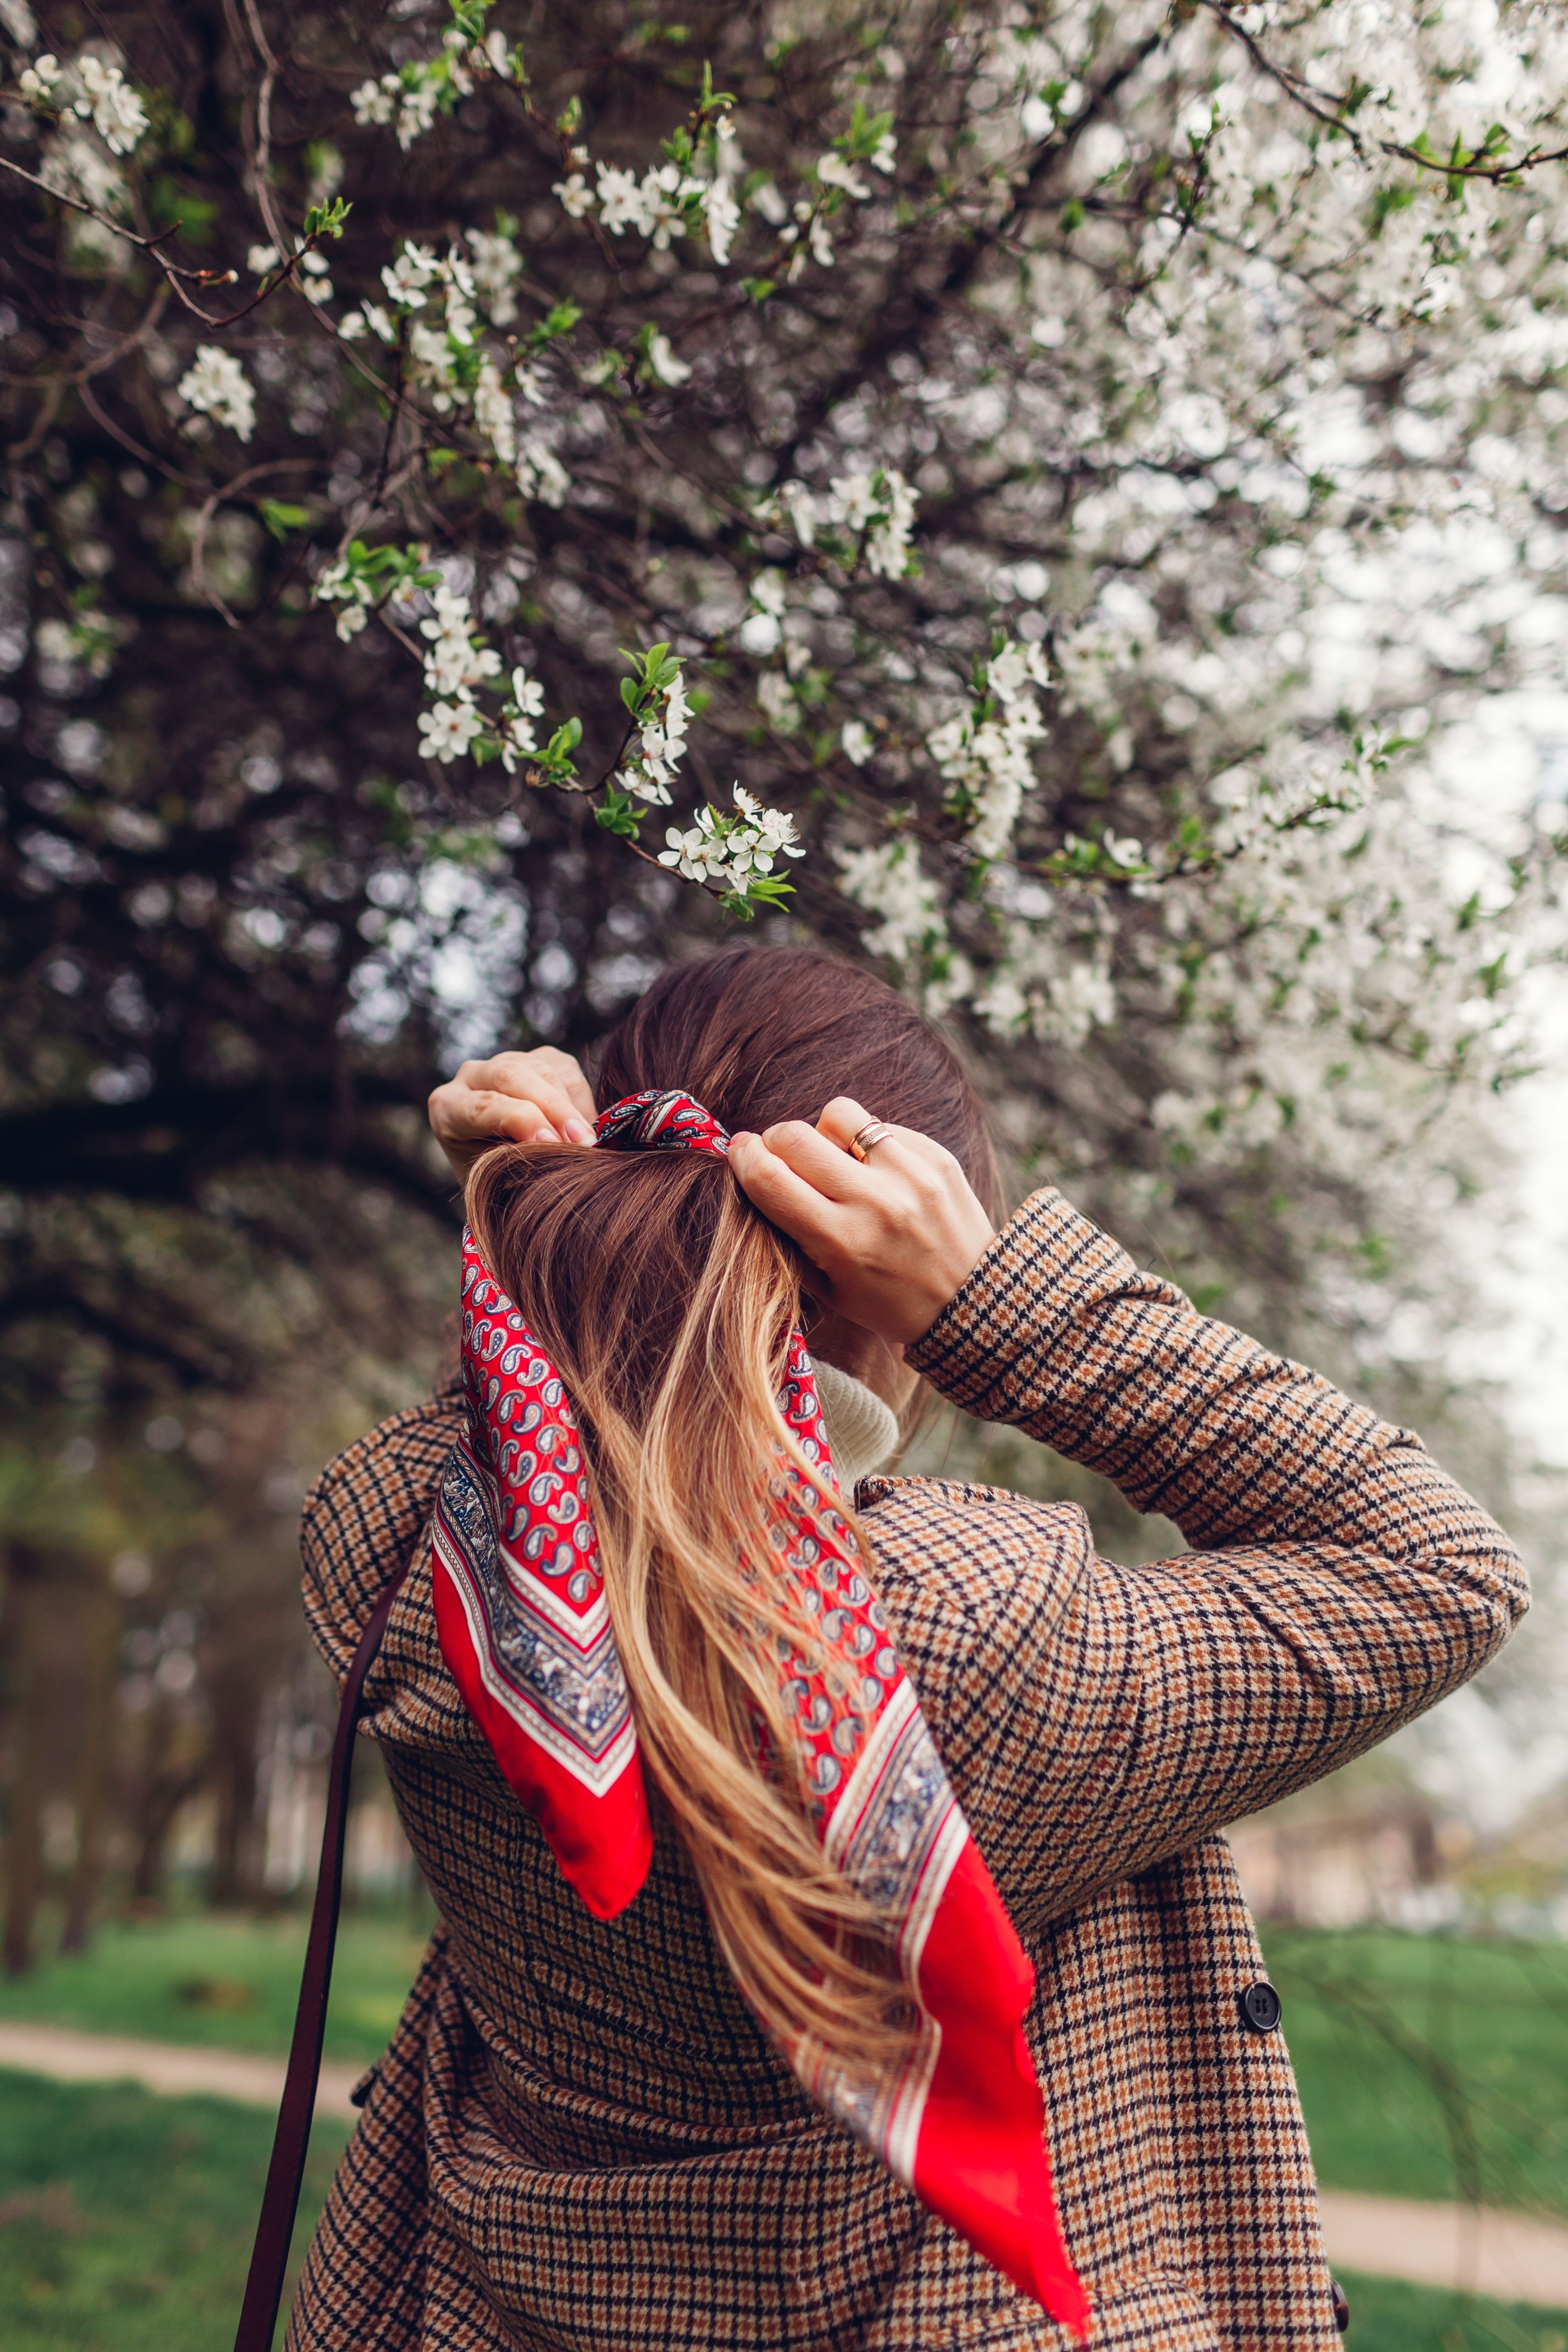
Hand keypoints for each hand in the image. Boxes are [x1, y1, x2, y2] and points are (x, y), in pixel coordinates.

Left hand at [427, 1049, 596, 1179]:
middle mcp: (471, 1075)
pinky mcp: (537, 1057)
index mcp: (448, 1107)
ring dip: (571, 1108)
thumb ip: (516, 1163)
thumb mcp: (494, 1180)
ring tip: (588, 1144)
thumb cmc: (493, 1181)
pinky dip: (580, 1100)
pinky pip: (565, 1069)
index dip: (521, 1120)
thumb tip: (559, 1151)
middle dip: (553, 1108)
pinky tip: (584, 1128)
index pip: (484, 1104)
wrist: (499, 1165)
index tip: (553, 1143)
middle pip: (513, 1076)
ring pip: (544, 1070)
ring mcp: (505, 1060)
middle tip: (584, 1142)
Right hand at [728, 1096, 994, 1345]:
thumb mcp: (829, 1289)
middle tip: (779, 1155)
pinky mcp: (936, 1157)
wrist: (973, 1303)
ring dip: (823, 1133)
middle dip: (774, 1141)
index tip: (739, 1153)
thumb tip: (754, 1177)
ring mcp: (909, 1175)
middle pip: (794, 1136)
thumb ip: (788, 1236)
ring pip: (838, 1115)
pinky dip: (867, 1143)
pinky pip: (880, 1126)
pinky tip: (877, 1171)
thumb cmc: (890, 1302)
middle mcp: (874, 1202)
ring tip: (834, 1160)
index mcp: (841, 1241)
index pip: (768, 1177)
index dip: (742, 1157)